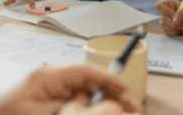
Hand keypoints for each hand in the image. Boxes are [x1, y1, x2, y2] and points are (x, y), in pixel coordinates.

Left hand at [0, 64, 141, 114]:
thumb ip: (72, 109)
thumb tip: (100, 105)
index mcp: (49, 75)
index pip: (85, 71)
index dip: (108, 79)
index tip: (125, 91)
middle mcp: (53, 75)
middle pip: (90, 80)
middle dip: (112, 92)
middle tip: (132, 107)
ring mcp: (52, 85)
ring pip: (86, 90)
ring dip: (103, 100)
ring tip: (124, 110)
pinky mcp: (51, 96)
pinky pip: (76, 98)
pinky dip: (89, 106)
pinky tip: (103, 110)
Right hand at [156, 0, 182, 35]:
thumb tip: (175, 21)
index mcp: (171, 3)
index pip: (159, 5)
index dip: (166, 11)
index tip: (175, 15)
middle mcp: (166, 11)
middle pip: (162, 18)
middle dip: (174, 22)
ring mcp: (166, 21)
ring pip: (163, 25)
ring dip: (175, 27)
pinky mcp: (167, 29)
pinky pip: (167, 32)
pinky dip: (175, 32)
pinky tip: (181, 30)